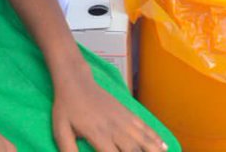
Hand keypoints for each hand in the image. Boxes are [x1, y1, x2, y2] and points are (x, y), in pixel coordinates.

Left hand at [52, 75, 167, 151]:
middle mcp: (114, 129)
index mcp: (98, 135)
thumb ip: (68, 149)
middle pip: (133, 150)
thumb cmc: (66, 109)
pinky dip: (155, 136)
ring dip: (154, 150)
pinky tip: (163, 146)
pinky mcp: (127, 112)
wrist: (75, 81)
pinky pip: (144, 126)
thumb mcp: (61, 131)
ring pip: (143, 138)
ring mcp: (123, 119)